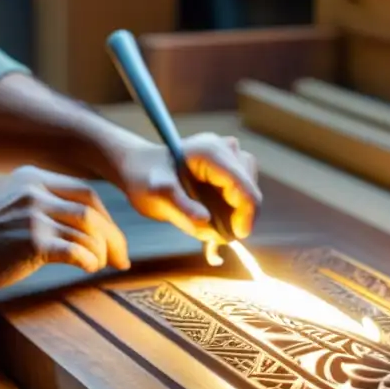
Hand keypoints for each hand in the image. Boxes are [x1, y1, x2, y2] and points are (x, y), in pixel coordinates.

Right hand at [0, 166, 129, 291]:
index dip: (103, 216)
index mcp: (29, 176)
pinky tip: (88, 269)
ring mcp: (34, 214)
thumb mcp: (4, 204)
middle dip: (113, 234)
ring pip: (88, 229)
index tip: (111, 235)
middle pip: (92, 208)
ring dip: (103, 251)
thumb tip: (71, 223)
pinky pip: (76, 251)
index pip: (82, 191)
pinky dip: (88, 261)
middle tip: (121, 256)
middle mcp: (34, 190)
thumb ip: (34, 204)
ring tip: (104, 266)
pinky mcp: (33, 241)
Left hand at [111, 133, 260, 242]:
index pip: (244, 186)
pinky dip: (231, 213)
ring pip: (247, 193)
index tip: (237, 236)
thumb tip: (205, 221)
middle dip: (239, 216)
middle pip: (250, 189)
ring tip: (212, 234)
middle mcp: (225, 150)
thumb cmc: (144, 177)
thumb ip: (180, 207)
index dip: (246, 214)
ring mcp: (228, 158)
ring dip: (235, 215)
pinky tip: (213, 228)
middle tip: (217, 238)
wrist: (139, 168)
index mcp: (211, 152)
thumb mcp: (156, 193)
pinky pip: (240, 193)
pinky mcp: (226, 169)